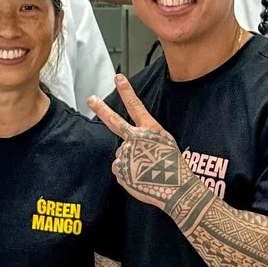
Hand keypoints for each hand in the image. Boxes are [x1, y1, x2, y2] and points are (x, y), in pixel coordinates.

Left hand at [88, 75, 205, 217]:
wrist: (176, 189)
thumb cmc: (174, 167)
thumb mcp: (165, 144)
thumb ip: (146, 139)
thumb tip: (129, 144)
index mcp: (149, 130)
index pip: (135, 106)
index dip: (126, 91)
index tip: (118, 78)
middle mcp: (134, 139)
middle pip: (114, 121)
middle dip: (101, 108)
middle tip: (91, 98)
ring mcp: (125, 154)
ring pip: (122, 155)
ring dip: (131, 162)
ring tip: (146, 171)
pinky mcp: (120, 170)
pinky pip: (120, 170)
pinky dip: (127, 175)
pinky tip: (140, 178)